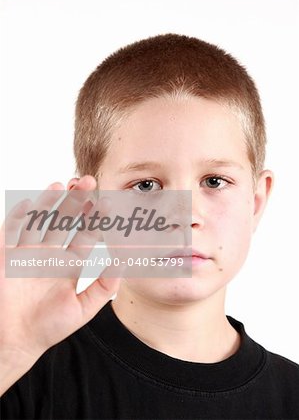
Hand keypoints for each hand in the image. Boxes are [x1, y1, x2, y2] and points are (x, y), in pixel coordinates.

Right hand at [0, 176, 122, 392]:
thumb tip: (123, 263)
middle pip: (65, 220)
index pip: (85, 234)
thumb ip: (104, 287)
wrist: (14, 340)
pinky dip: (19, 217)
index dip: (96, 219)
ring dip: (50, 202)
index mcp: (69, 262)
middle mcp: (50, 252)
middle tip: (88, 182)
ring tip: (62, 185)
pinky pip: (11, 230)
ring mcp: (28, 251)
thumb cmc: (48, 327)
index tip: (108, 204)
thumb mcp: (83, 308)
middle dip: (76, 201)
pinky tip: (30, 203)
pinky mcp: (7, 254)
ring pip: (40, 219)